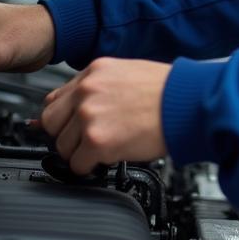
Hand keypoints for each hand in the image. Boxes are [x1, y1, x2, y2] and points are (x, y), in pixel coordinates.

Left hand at [39, 57, 169, 173]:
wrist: (188, 102)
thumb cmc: (168, 90)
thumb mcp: (127, 73)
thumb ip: (100, 87)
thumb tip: (82, 105)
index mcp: (94, 72)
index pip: (55, 98)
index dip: (63, 117)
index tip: (68, 126)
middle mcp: (87, 90)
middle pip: (50, 122)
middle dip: (65, 135)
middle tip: (84, 141)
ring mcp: (89, 115)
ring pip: (62, 146)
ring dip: (79, 153)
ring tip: (102, 149)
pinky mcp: (97, 140)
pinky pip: (77, 164)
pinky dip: (89, 167)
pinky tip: (107, 158)